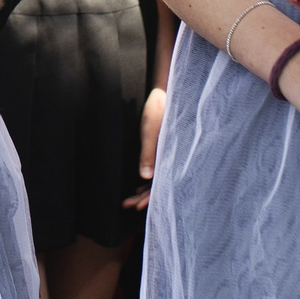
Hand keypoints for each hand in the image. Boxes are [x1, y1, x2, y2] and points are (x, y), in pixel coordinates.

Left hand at [124, 87, 167, 209]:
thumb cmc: (159, 109)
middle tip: (126, 205)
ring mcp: (170, 156)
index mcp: (172, 156)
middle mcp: (173, 159)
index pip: (162, 185)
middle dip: (143, 198)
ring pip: (159, 180)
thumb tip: (145, 178)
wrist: (167, 92)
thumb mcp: (150, 130)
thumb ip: (148, 154)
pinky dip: (149, 180)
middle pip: (159, 186)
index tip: (135, 207)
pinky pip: (160, 170)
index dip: (149, 198)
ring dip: (144, 190)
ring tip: (129, 200)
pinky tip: (139, 183)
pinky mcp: (167, 151)